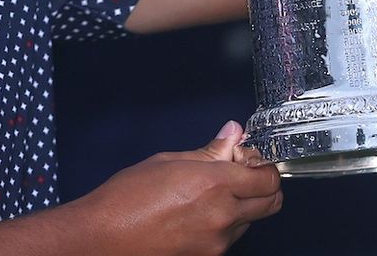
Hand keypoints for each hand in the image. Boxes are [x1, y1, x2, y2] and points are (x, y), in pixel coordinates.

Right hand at [70, 120, 282, 255]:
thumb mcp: (168, 161)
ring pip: (251, 221)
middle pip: (271, 203)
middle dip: (262, 186)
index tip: (247, 158)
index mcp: (215, 185)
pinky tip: (198, 213)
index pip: (268, 178)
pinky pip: (231, 237)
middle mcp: (223, 216)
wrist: (105, 237)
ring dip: (243, 206)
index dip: (263, 165)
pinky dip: (225, 224)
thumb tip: (232, 133)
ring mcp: (218, 241)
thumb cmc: (127, 198)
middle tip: (239, 174)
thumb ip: (208, 151)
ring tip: (210, 195)